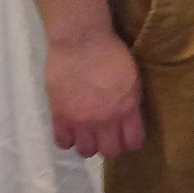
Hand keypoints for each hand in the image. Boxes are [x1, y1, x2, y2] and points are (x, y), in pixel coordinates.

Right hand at [45, 28, 143, 158]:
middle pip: (109, 151)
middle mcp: (104, 120)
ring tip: (88, 134)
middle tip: (108, 136)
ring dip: (89, 144)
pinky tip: (71, 131)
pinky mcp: (59, 116)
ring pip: (86, 151)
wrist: (81, 41)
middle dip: (111, 146)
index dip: (132, 141)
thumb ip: (130, 102)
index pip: (133, 141)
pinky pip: (63, 142)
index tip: (130, 137)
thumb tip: (128, 117)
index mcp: (127, 108)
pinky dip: (68, 140)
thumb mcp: (132, 77)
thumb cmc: (112, 52)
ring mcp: (80, 121)